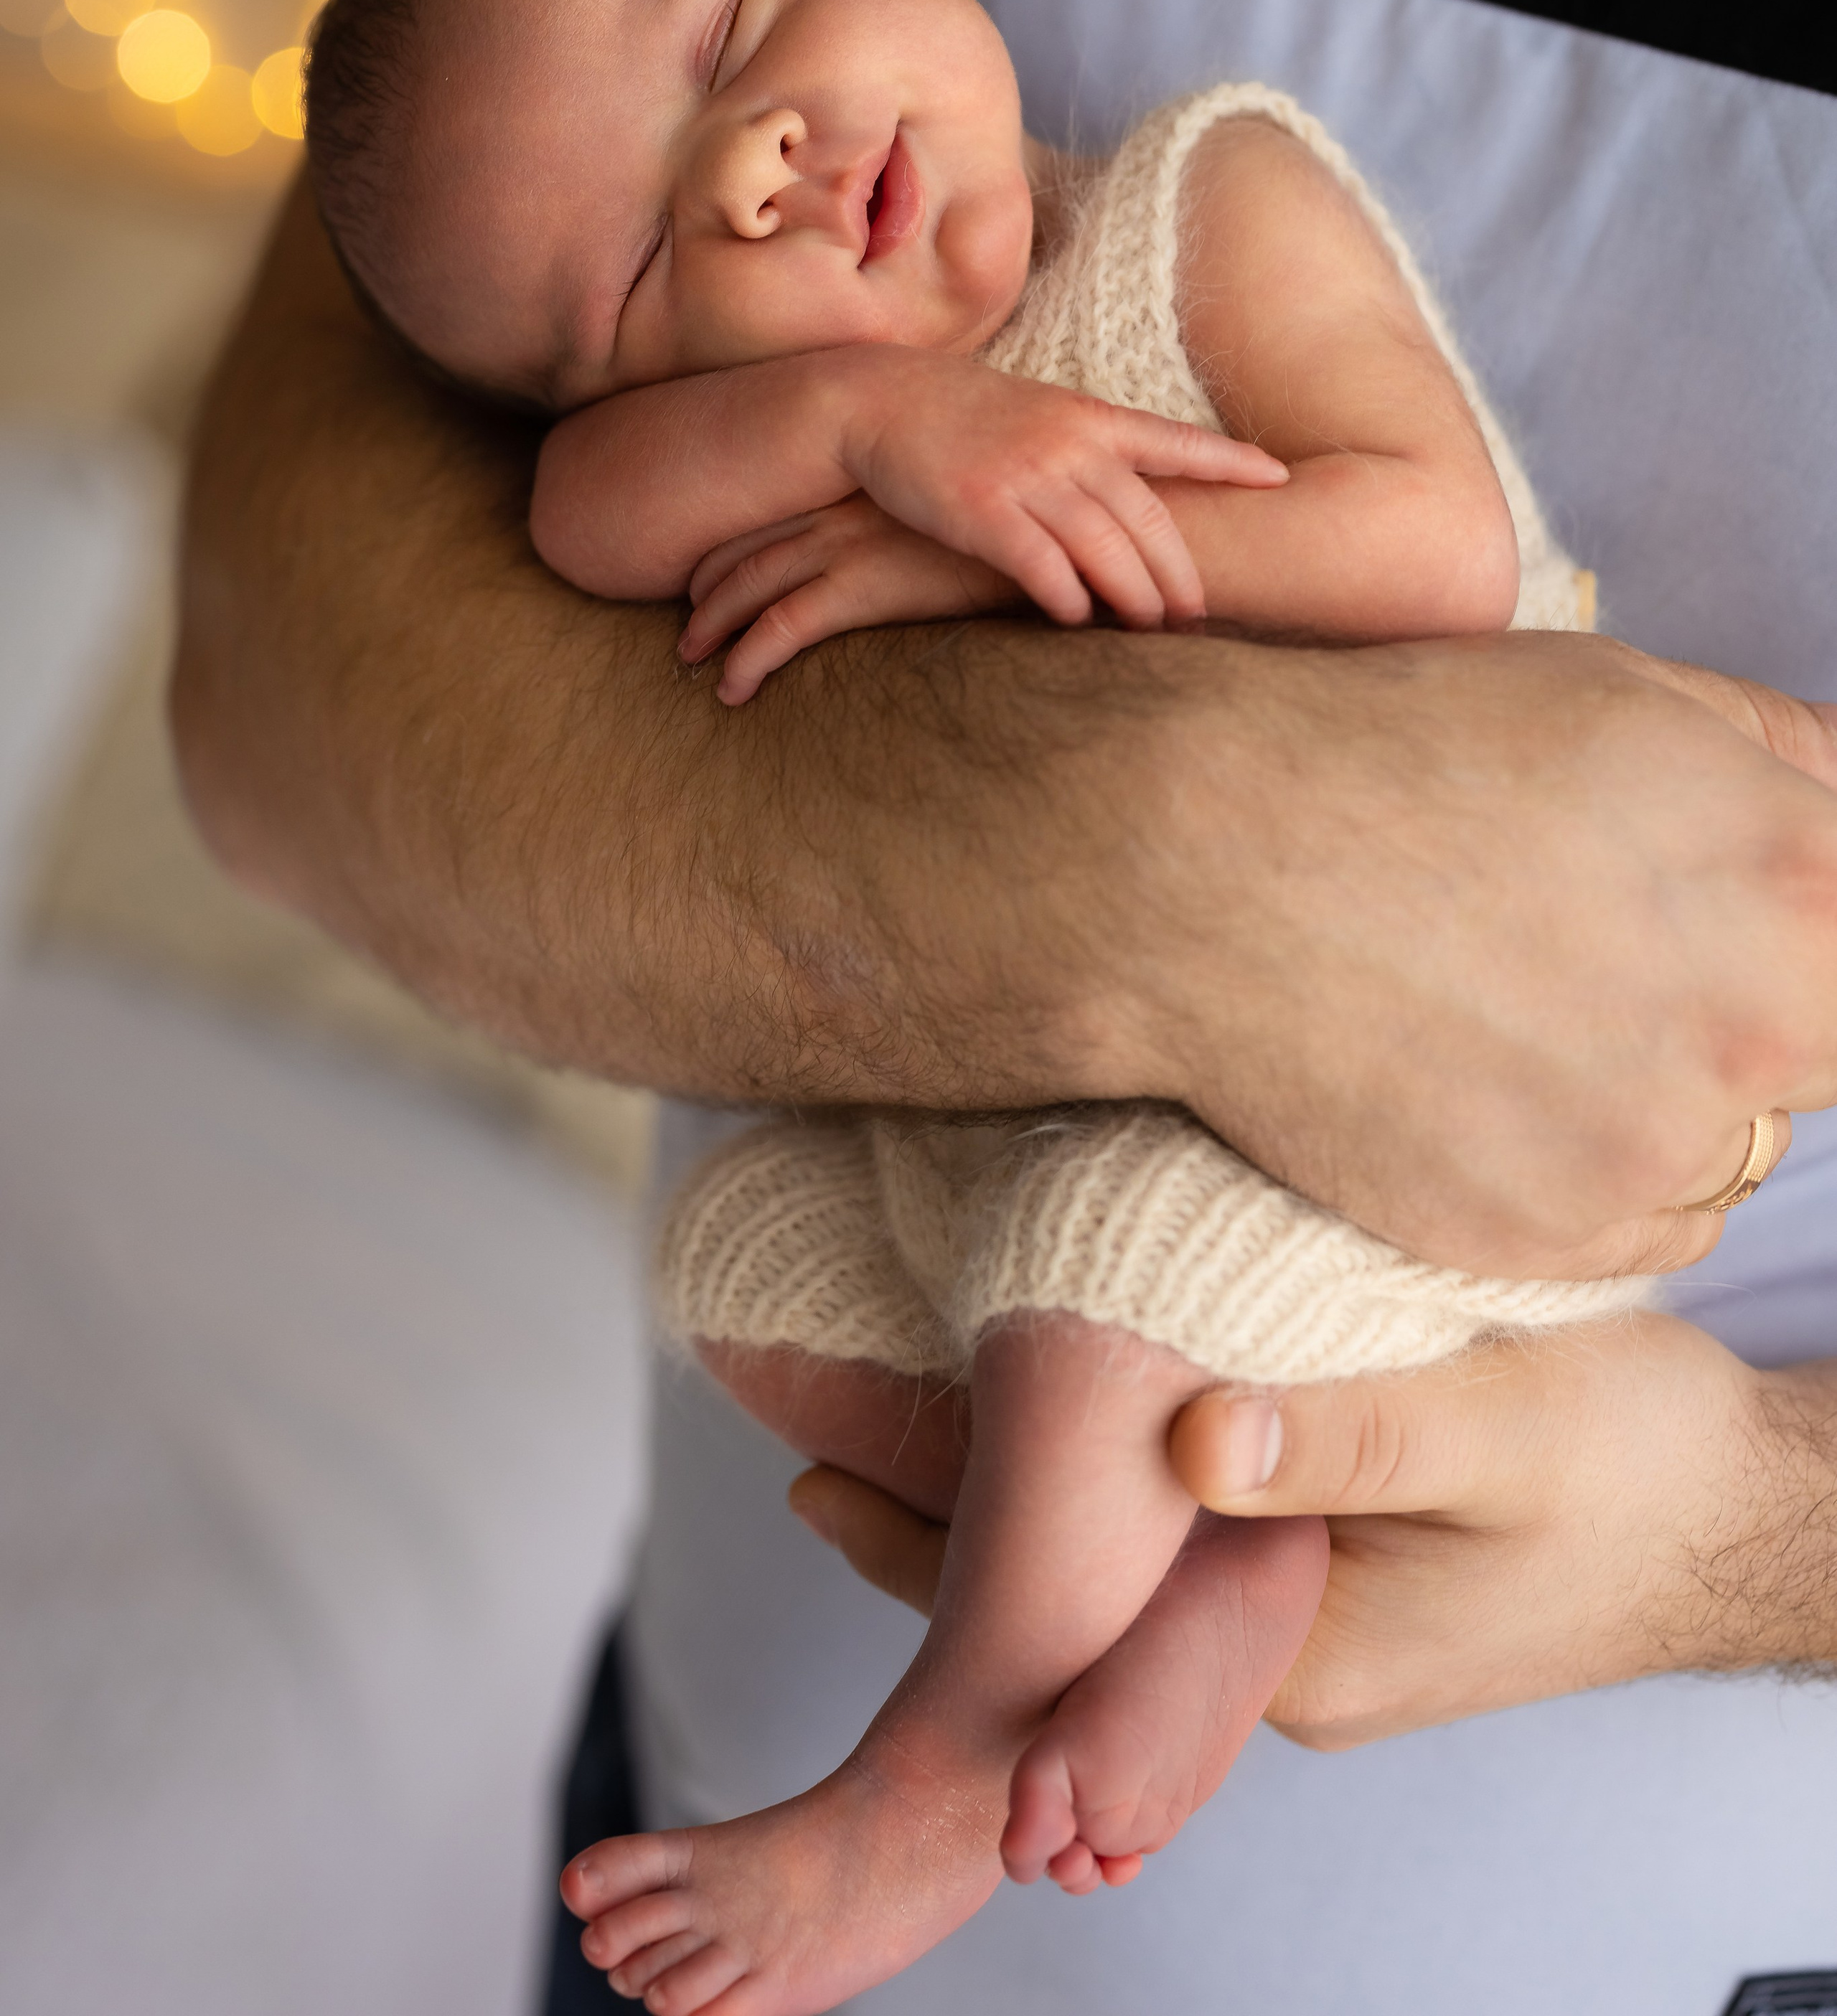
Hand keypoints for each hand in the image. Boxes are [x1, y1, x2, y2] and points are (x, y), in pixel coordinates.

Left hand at [682, 495, 1018, 703]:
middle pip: (745, 545)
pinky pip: (782, 628)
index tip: (707, 577)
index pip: (771, 510)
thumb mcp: (959, 520)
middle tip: (685, 625)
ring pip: (749, 585)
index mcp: (860, 488)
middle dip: (704, 587)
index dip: (731, 545)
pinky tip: (731, 691)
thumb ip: (924, 534)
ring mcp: (847, 546)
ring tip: (691, 660)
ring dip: (711, 625)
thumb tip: (909, 562)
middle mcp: (841, 511)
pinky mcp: (863, 588)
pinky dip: (746, 659)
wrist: (1057, 528)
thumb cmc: (1019, 531)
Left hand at [791, 1314, 1836, 1738]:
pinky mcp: (1321, 1567)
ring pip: (1096, 1558)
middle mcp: (1268, 1653)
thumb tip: (1188, 1433)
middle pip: (1051, 1591)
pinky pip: (1160, 1530)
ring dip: (993, 1483)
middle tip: (785, 1409)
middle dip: (924, 1505)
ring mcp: (1293, 1617)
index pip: (1056, 1610)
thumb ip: (1351, 1433)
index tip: (799, 1460)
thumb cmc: (1638, 1473)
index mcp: (1291, 1647)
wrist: (1739, 1519)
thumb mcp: (1502, 1430)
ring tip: (863, 1393)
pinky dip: (1080, 1467)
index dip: (925, 1529)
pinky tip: (1027, 1389)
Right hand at [837, 350, 1286, 633]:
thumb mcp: (1034, 414)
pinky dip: (1067, 599)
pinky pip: (1042, 566)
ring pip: (1106, 548)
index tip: (1279, 475)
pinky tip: (1077, 621)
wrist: (878, 400)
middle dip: (1181, 573)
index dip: (1230, 461)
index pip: (1175, 441)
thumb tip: (1124, 490)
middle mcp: (1069, 444)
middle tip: (1201, 615)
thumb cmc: (958, 415)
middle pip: (1149, 518)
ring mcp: (1028, 476)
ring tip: (1153, 630)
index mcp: (1086, 416)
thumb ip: (1084, 446)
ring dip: (1135, 596)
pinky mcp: (984, 510)